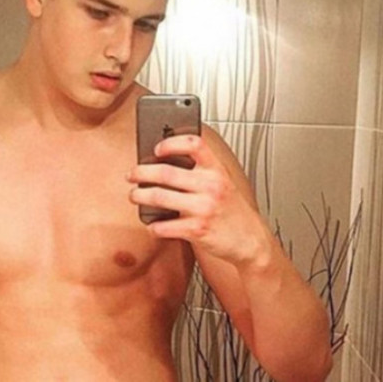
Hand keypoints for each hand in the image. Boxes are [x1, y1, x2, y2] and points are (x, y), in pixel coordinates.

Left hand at [126, 134, 271, 267]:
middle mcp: (210, 186)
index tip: (157, 148)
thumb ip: (202, 172)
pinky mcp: (197, 230)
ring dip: (140, 196)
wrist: (251, 240)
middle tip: (131, 174)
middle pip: (166, 172)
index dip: (171, 143)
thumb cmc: (233, 211)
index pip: (193, 144)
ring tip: (134, 196)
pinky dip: (153, 226)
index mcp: (217, 170)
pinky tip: (152, 224)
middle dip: (141, 172)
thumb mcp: (223, 184)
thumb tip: (165, 163)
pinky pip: (164, 226)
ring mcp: (203, 208)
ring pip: (159, 197)